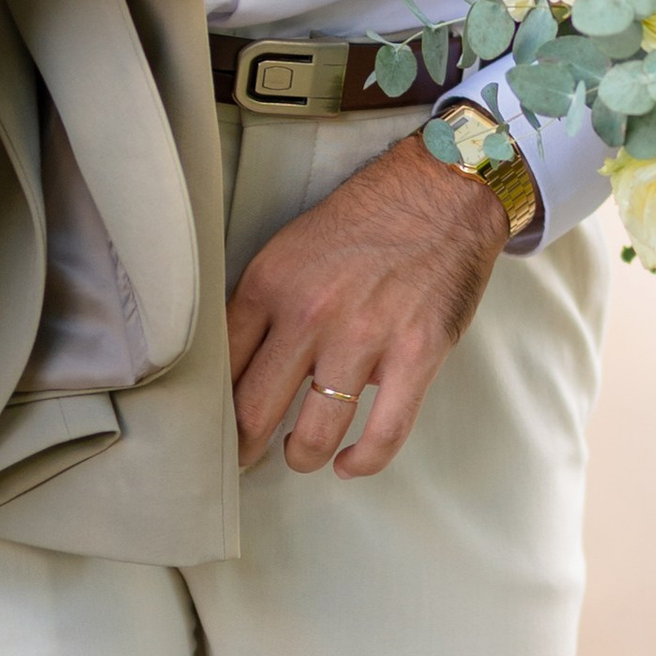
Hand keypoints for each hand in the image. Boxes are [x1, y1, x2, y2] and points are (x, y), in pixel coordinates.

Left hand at [226, 134, 510, 478]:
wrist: (442, 191)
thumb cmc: (367, 220)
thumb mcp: (291, 249)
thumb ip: (264, 304)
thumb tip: (239, 367)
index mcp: (270, 284)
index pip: (221, 365)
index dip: (212, 407)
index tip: (213, 426)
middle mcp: (310, 314)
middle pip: (254, 410)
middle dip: (244, 446)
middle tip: (245, 457)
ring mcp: (364, 338)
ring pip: (314, 433)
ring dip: (301, 455)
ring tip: (300, 452)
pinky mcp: (416, 355)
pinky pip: (383, 433)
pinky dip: (361, 461)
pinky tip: (348, 464)